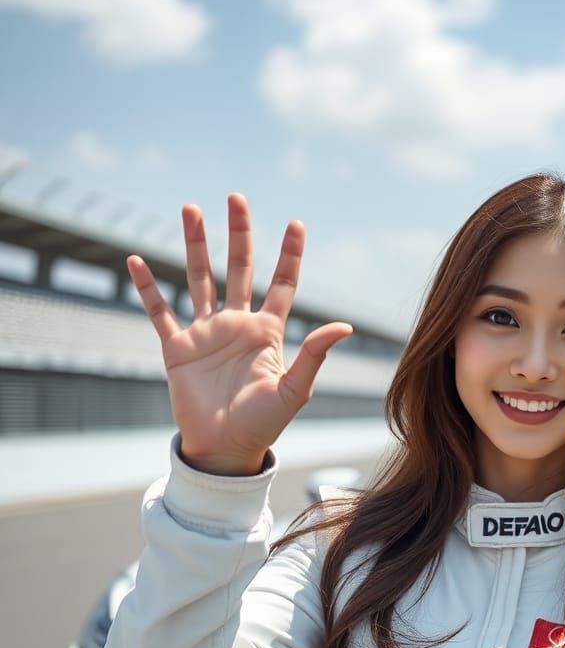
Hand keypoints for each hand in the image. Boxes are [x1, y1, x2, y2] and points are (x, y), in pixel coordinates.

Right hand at [126, 193, 352, 474]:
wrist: (225, 449)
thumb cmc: (264, 424)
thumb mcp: (294, 389)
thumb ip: (315, 355)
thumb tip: (345, 326)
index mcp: (268, 332)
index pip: (281, 284)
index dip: (289, 255)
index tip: (296, 223)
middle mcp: (237, 325)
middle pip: (238, 268)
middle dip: (238, 234)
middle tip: (236, 198)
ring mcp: (206, 333)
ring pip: (199, 278)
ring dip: (195, 245)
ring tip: (190, 209)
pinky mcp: (178, 348)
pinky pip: (160, 312)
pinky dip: (147, 288)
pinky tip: (136, 261)